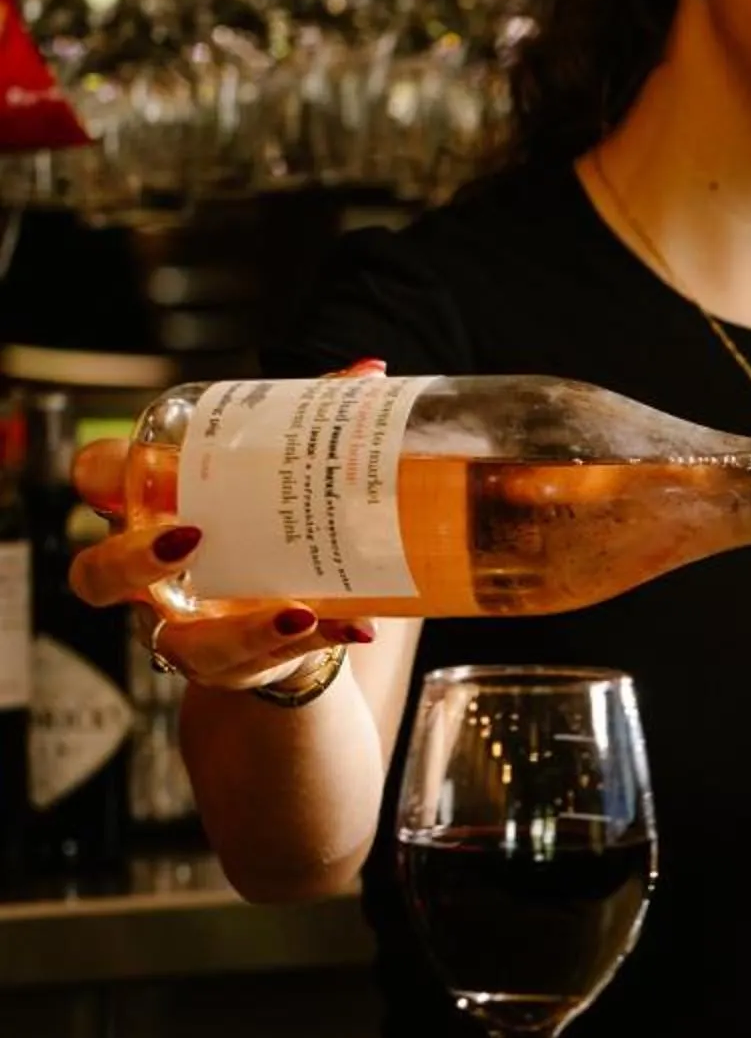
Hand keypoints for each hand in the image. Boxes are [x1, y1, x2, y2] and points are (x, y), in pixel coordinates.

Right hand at [68, 361, 384, 693]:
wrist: (283, 607)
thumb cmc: (257, 522)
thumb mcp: (265, 476)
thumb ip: (306, 425)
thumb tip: (368, 373)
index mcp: (143, 508)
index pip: (94, 480)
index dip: (101, 474)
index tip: (145, 464)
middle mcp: (144, 577)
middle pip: (97, 574)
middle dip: (133, 559)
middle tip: (189, 537)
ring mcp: (181, 628)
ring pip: (180, 644)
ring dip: (239, 630)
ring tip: (295, 611)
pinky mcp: (231, 663)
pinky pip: (257, 664)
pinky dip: (308, 644)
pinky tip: (352, 625)